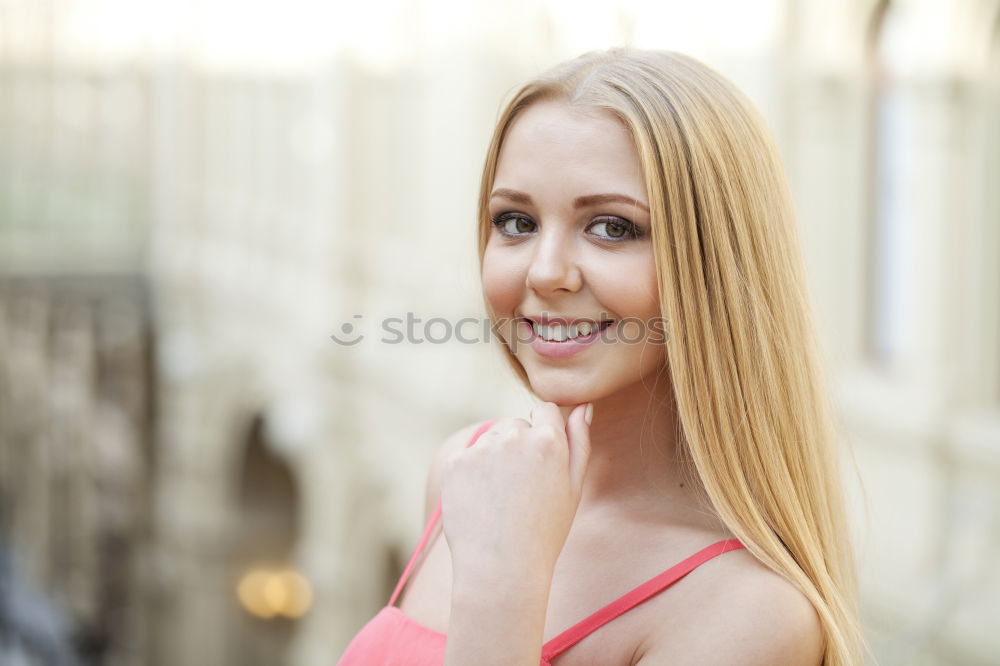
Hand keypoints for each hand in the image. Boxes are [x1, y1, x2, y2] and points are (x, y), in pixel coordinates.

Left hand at [440, 402, 592, 582]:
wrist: (501, 567)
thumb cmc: (545, 532)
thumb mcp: (573, 489)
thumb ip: (579, 442)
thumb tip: (582, 408)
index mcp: (548, 440)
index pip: (546, 410)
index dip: (544, 432)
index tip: (540, 460)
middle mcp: (514, 436)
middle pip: (515, 425)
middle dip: (518, 447)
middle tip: (521, 490)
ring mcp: (482, 448)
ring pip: (490, 441)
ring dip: (494, 459)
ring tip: (500, 499)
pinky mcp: (456, 462)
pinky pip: (467, 457)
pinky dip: (471, 474)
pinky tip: (481, 502)